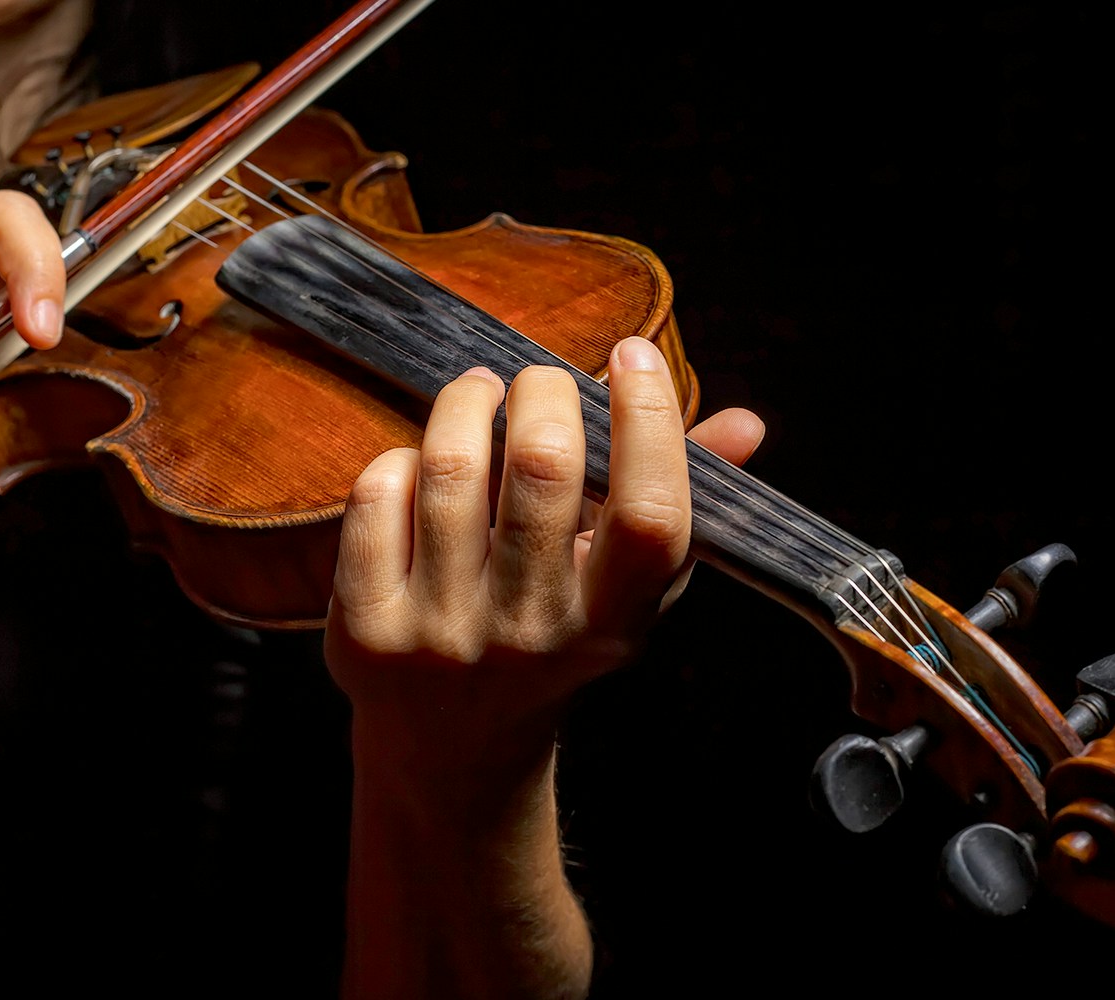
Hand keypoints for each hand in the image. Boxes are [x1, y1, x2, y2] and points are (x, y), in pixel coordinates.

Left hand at [324, 336, 764, 792]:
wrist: (453, 746)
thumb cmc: (554, 639)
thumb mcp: (627, 590)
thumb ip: (682, 501)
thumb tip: (747, 424)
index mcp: (614, 621)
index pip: (650, 514)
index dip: (649, 420)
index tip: (632, 357)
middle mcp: (532, 634)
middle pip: (545, 470)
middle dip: (544, 391)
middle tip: (541, 379)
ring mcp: (444, 634)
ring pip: (451, 471)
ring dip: (468, 403)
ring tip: (480, 391)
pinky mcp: (367, 627)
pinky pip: (379, 498)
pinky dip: (402, 458)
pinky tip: (420, 462)